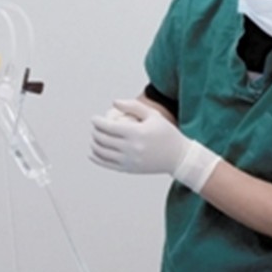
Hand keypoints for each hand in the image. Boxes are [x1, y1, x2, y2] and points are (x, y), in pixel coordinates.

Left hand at [90, 99, 219, 192]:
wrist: (178, 157)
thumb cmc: (167, 134)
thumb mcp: (154, 115)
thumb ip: (133, 106)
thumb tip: (113, 102)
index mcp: (137, 133)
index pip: (108, 126)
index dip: (97, 122)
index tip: (95, 119)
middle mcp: (131, 148)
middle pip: (103, 139)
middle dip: (95, 131)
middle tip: (96, 127)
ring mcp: (129, 160)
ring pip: (102, 152)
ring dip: (94, 143)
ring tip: (95, 138)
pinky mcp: (129, 169)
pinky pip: (106, 164)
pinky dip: (97, 158)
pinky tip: (93, 153)